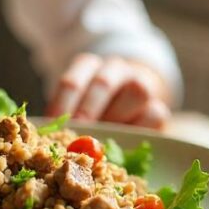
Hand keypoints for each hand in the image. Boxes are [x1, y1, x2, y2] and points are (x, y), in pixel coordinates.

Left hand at [46, 54, 170, 128]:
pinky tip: (125, 141)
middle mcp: (115, 69)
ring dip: (117, 118)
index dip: (62, 105)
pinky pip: (155, 113)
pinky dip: (139, 128)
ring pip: (136, 92)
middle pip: (103, 83)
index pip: (72, 81)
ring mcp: (141, 84)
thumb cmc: (93, 110)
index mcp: (87, 66)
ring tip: (102, 139)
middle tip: (78, 133)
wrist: (130, 106)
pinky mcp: (159, 107)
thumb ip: (64, 118)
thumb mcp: (74, 107)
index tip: (55, 126)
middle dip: (88, 111)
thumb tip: (48, 134)